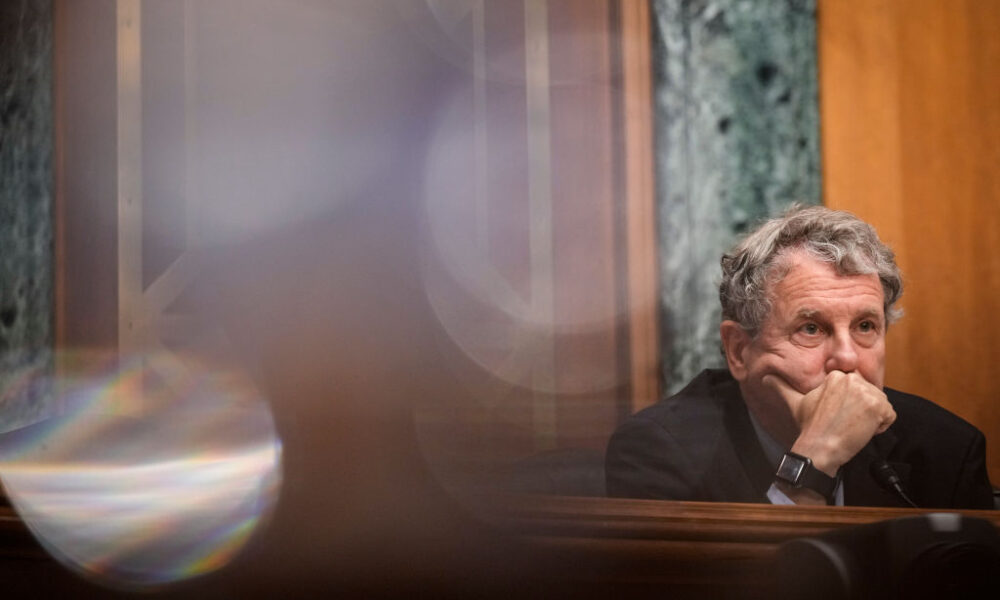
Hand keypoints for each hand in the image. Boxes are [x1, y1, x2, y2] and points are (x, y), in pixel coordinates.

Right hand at [763, 371, 895, 476]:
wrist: (820, 447)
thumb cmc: (809, 427)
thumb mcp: (795, 402)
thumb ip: (781, 387)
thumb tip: (765, 378)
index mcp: (836, 376)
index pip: (857, 387)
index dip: (851, 404)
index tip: (838, 415)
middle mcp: (852, 380)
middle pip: (871, 394)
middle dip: (862, 410)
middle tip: (844, 423)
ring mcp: (866, 392)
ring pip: (881, 404)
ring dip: (872, 419)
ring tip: (853, 427)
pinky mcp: (878, 407)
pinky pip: (890, 415)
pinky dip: (881, 427)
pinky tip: (862, 431)